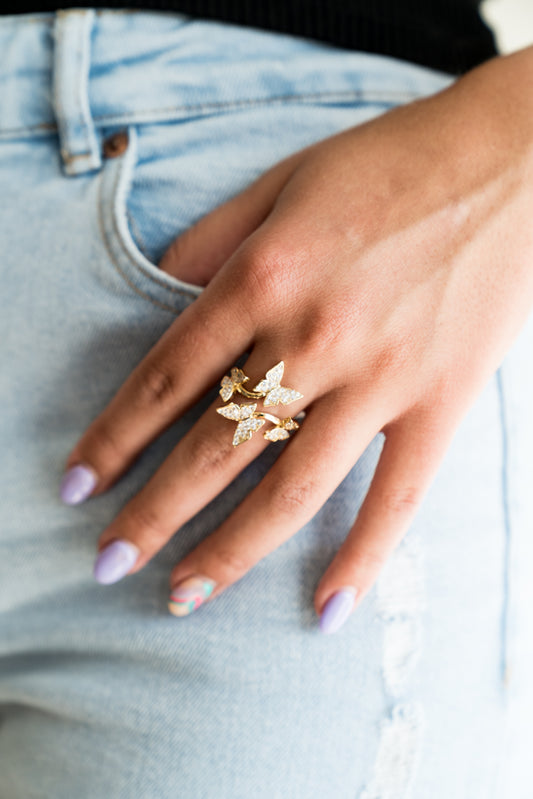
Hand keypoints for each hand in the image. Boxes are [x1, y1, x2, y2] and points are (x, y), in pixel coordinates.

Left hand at [60, 46, 532, 631]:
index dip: (114, 439)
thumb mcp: (278, 182)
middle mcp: (315, 336)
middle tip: (108, 563)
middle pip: (215, 447)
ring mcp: (382, 378)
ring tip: (183, 596)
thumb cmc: (387, 164)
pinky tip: (325, 609)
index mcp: (265, 276)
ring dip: (229, 551)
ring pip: (292, 488)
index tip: (79, 485)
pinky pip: (397, 497)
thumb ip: (208, 242)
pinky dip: (362, 558)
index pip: (166, 378)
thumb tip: (155, 295)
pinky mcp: (441, 402)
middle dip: (152, 513)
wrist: (506, 161)